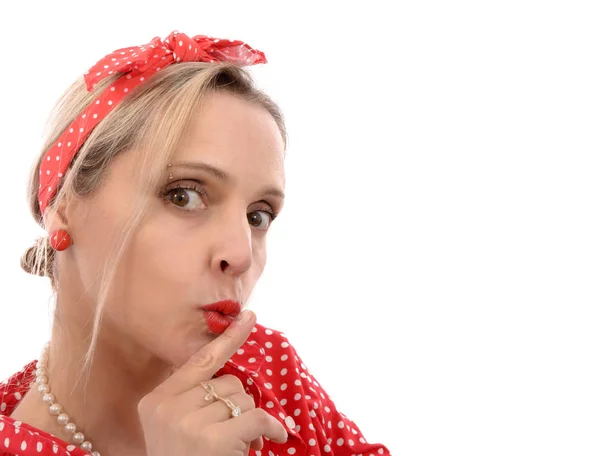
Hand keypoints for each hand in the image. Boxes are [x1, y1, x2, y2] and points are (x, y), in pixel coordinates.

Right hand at [137, 310, 287, 455]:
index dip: (228, 339)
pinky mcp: (212, 440)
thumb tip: (230, 379)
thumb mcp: (173, 428)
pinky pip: (256, 418)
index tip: (248, 316)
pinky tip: (274, 438)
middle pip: (226, 382)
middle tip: (235, 435)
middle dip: (238, 406)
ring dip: (250, 422)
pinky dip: (272, 428)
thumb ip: (192, 399)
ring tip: (239, 447)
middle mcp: (167, 408)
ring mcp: (188, 423)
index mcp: (155, 401)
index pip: (199, 360)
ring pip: (242, 399)